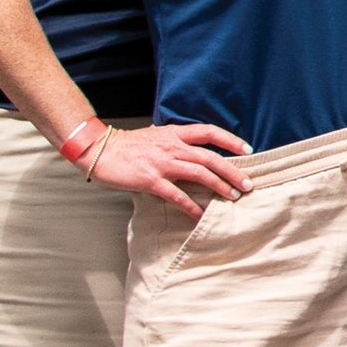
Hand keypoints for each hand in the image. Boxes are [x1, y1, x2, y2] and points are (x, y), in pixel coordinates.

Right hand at [85, 123, 253, 218]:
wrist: (98, 149)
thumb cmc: (127, 145)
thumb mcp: (155, 136)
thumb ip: (174, 140)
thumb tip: (191, 147)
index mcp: (174, 133)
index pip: (209, 132)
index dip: (231, 140)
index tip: (248, 149)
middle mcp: (172, 146)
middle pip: (211, 157)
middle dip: (233, 171)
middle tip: (248, 184)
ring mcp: (162, 163)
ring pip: (200, 174)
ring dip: (219, 186)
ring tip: (233, 197)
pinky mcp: (150, 180)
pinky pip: (176, 194)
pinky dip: (191, 205)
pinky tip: (201, 214)